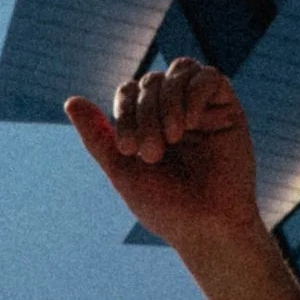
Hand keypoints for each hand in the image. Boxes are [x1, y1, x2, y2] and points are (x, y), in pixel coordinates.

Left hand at [64, 58, 265, 266]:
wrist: (206, 229)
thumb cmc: (165, 207)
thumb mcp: (122, 170)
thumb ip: (97, 137)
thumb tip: (71, 101)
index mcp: (150, 124)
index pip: (130, 90)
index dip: (124, 109)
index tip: (127, 150)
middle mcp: (176, 111)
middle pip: (152, 80)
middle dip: (145, 113)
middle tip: (152, 154)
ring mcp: (202, 109)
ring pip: (180, 71)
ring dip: (168, 101)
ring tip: (172, 138)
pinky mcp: (229, 110)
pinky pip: (210, 77)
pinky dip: (194, 94)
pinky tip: (191, 123)